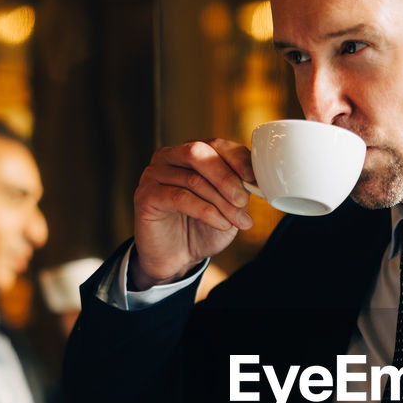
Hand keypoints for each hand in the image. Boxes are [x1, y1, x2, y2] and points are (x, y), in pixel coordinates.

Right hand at [131, 139, 254, 287]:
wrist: (178, 257)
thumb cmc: (202, 228)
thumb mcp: (228, 207)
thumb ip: (239, 189)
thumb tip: (256, 179)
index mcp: (190, 153)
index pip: (215, 144)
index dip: (236, 159)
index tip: (252, 178)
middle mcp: (169, 157)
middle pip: (199, 153)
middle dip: (226, 178)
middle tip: (243, 201)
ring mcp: (154, 174)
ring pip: (192, 179)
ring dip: (220, 202)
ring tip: (237, 221)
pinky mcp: (145, 195)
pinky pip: (179, 197)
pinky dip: (205, 211)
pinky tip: (220, 223)